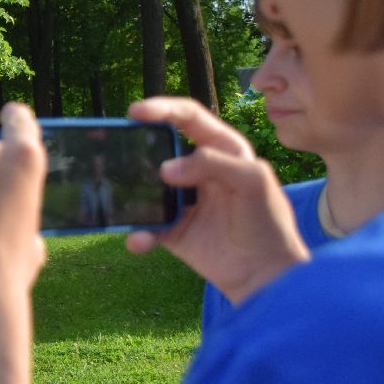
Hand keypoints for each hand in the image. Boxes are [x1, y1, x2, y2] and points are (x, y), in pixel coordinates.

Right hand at [123, 96, 308, 302]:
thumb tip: (165, 169)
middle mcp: (199, 170)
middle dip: (137, 147)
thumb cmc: (268, 221)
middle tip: (115, 151)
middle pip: (160, 148)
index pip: (188, 118)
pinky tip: (140, 240)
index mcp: (222, 149)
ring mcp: (183, 200)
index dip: (162, 109)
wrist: (266, 274)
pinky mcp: (173, 230)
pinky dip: (139, 232)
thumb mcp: (253, 180)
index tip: (135, 112)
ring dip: (131, 192)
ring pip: (147, 186)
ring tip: (119, 197)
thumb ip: (213, 163)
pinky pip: (146, 226)